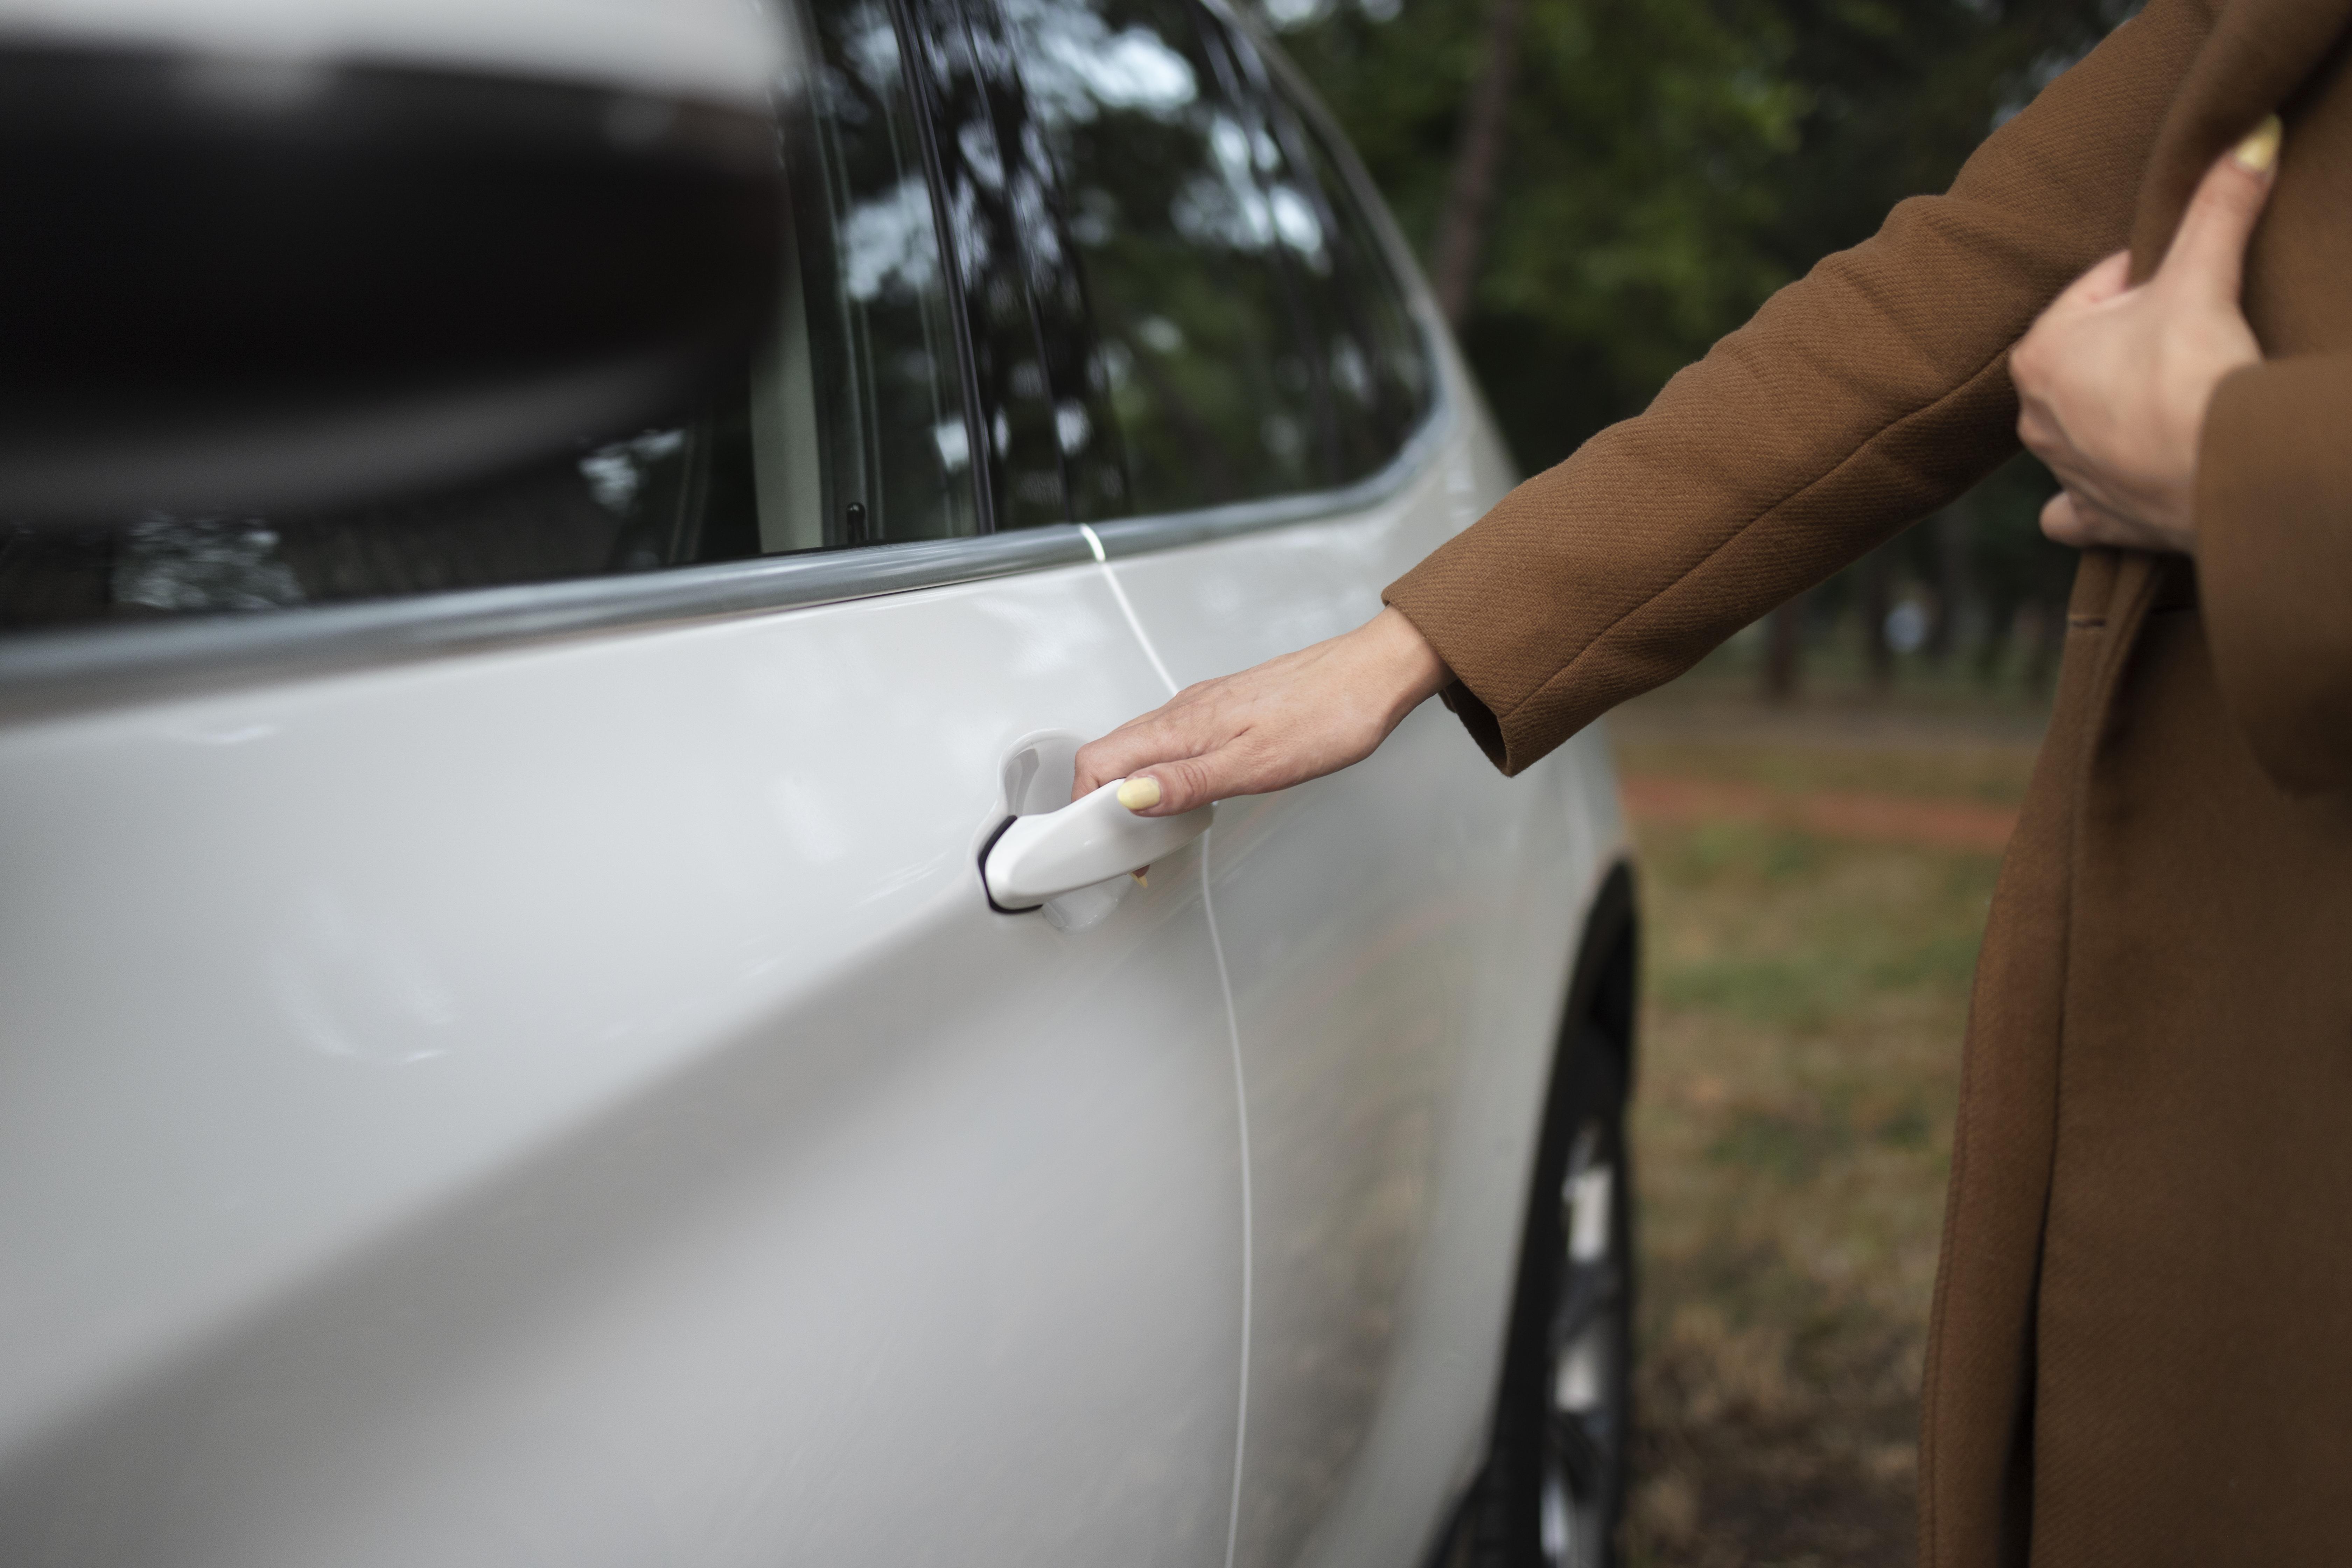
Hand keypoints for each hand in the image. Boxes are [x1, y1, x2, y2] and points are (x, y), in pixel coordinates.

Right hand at [1073, 606, 1451, 814]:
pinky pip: (1170, 743)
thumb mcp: (1255, 764)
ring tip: (1147, 833)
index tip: (1096, 844)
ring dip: (1130, 791)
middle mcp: (1184, 711)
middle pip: (1112, 755)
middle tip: (1121, 851)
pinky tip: (1180, 795)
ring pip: (1140, 749)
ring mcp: (1202, 709)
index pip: (1100, 759)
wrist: (1373, 677)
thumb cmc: (1327, 715)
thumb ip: (1188, 782)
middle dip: (1100, 804)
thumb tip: (1129, 796)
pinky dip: (1159, 774)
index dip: (1084, 804)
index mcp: (1183, 724)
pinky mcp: (1224, 711)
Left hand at [2012, 114, 2280, 554]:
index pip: (2100, 288)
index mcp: (2039, 352)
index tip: (2188, 288)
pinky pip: (2075, 509)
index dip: (2154, 280)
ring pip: (2082, 426)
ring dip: (2116, 413)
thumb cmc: (2193, 371)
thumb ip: (2220, 205)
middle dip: (2135, 345)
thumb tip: (2252, 135)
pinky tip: (2111, 484)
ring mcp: (2061, 472)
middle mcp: (2032, 416)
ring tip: (2170, 402)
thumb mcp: (2203, 274)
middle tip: (2189, 344)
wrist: (2220, 470)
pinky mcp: (2094, 518)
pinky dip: (2089, 499)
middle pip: (2094, 356)